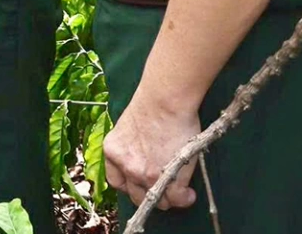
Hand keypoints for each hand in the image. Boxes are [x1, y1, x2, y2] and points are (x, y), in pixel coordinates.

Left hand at [103, 94, 200, 210]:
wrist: (165, 100)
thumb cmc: (151, 106)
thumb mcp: (127, 129)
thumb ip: (130, 148)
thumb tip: (142, 160)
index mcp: (112, 152)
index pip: (117, 182)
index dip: (132, 184)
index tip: (142, 182)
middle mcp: (125, 167)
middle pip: (137, 196)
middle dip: (151, 194)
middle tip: (164, 186)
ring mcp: (145, 176)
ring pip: (158, 201)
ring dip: (169, 198)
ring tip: (179, 191)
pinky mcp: (168, 180)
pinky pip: (177, 199)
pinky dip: (184, 199)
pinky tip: (189, 193)